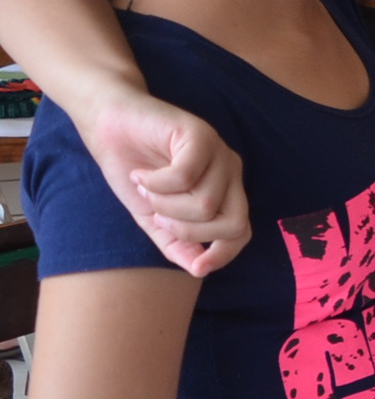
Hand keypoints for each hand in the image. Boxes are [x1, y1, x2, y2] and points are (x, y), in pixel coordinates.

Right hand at [80, 88, 249, 274]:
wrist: (110, 127)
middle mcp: (230, 172)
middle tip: (157, 216)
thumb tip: (199, 271)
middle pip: (233, 223)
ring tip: (145, 187)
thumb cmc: (134, 171)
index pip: (241, 233)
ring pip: (205, 204)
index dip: (222, 255)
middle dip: (190, 231)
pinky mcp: (201, 135)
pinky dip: (155, 183)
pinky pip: (185, 177)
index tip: (195, 267)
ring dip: (164, 204)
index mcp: (225, 192)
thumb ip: (176, 244)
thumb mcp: (153, 218)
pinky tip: (142, 173)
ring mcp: (219, 152)